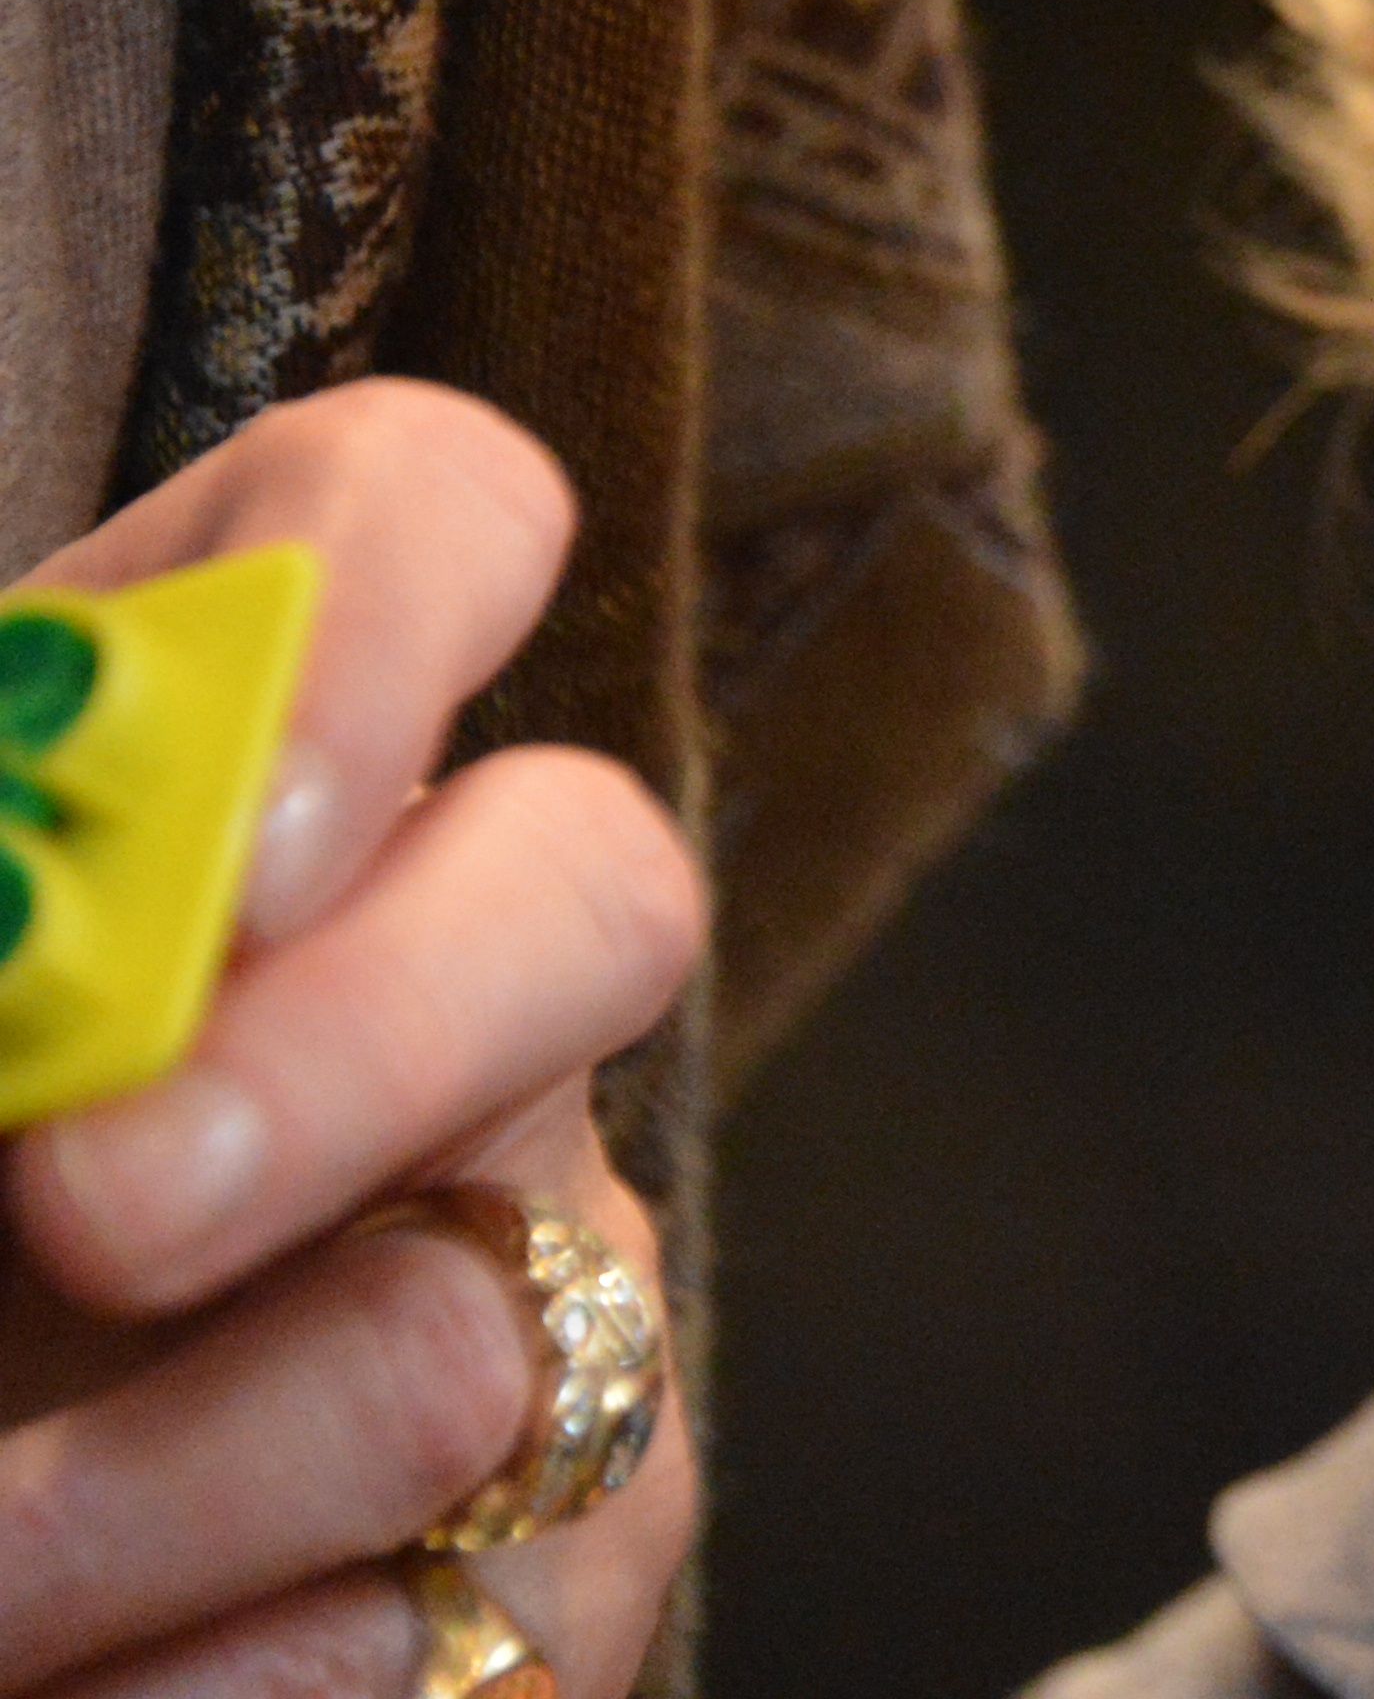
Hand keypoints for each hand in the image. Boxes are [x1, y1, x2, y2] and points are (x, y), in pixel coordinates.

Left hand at [0, 381, 704, 1695]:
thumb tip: (26, 956)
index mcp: (205, 788)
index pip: (425, 522)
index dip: (384, 617)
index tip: (235, 851)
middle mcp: (433, 978)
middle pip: (588, 890)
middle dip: (353, 1054)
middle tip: (80, 1211)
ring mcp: (527, 1259)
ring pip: (475, 1330)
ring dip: (132, 1496)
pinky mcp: (559, 1545)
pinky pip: (460, 1628)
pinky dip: (206, 1690)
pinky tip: (59, 1689)